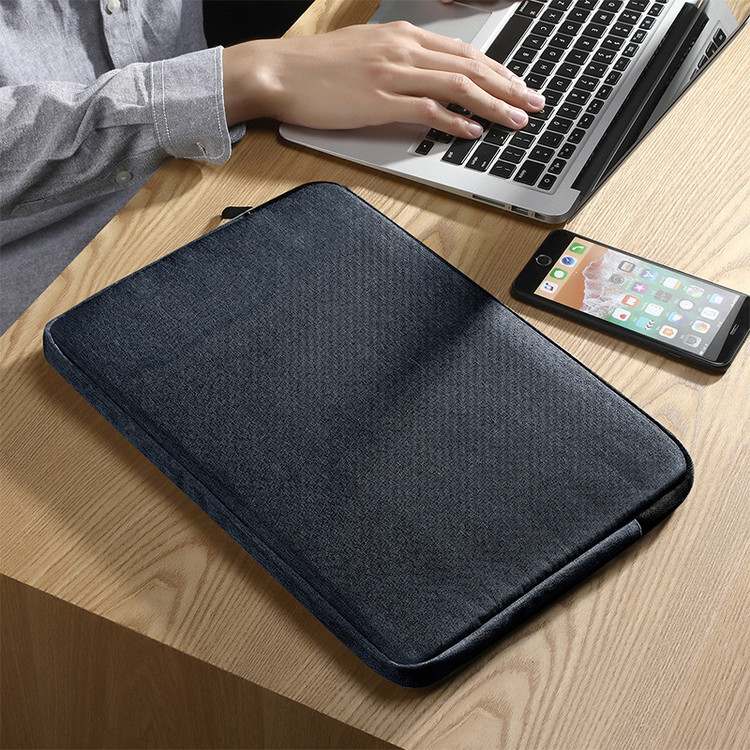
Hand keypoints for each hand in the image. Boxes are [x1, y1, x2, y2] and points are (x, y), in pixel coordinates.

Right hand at [222, 21, 543, 136]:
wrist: (279, 70)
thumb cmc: (317, 67)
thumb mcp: (366, 54)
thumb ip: (400, 64)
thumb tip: (426, 85)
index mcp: (402, 35)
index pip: (462, 51)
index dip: (498, 70)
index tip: (518, 84)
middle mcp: (403, 48)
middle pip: (470, 65)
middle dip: (508, 86)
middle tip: (534, 102)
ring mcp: (392, 73)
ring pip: (457, 84)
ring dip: (492, 104)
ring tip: (517, 119)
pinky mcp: (378, 99)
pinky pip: (427, 108)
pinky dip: (454, 120)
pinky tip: (473, 131)